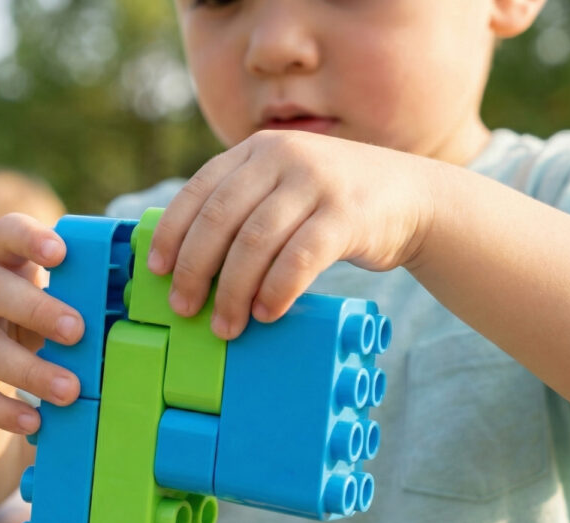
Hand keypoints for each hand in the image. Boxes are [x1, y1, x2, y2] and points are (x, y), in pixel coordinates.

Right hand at [0, 212, 84, 434]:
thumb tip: (133, 308)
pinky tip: (33, 423)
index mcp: (0, 258)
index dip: (29, 238)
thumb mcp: (42, 296)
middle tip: (78, 330)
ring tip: (70, 391)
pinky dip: (0, 410)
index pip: (7, 233)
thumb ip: (76, 294)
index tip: (59, 253)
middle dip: (37, 310)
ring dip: (29, 371)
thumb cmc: (23, 316)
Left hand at [148, 130, 436, 338]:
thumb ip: (241, 206)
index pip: (198, 191)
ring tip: (225, 325)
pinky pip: (299, 258)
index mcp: (255, 150)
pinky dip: (276, 291)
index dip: (172, 233)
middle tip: (184, 308)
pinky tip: (266, 314)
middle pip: (220, 219)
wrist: (413, 196)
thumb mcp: (281, 186)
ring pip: (255, 242)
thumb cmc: (329, 203)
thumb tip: (183, 261)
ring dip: (234, 291)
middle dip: (195, 270)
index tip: (157, 271)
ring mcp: (316, 182)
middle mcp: (282, 157)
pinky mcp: (347, 214)